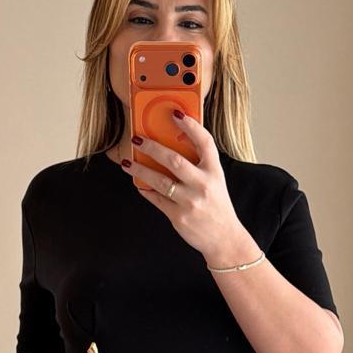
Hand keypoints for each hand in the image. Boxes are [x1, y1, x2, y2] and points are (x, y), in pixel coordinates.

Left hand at [124, 112, 243, 262]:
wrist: (224, 239)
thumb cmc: (217, 207)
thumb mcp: (216, 181)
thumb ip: (199, 165)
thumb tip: (174, 146)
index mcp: (214, 171)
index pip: (204, 142)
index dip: (191, 126)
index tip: (176, 114)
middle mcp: (203, 184)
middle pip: (174, 160)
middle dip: (152, 147)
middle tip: (137, 140)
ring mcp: (190, 201)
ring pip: (159, 181)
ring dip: (140, 170)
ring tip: (128, 163)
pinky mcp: (178, 216)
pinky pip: (156, 199)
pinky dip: (146, 190)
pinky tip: (139, 184)